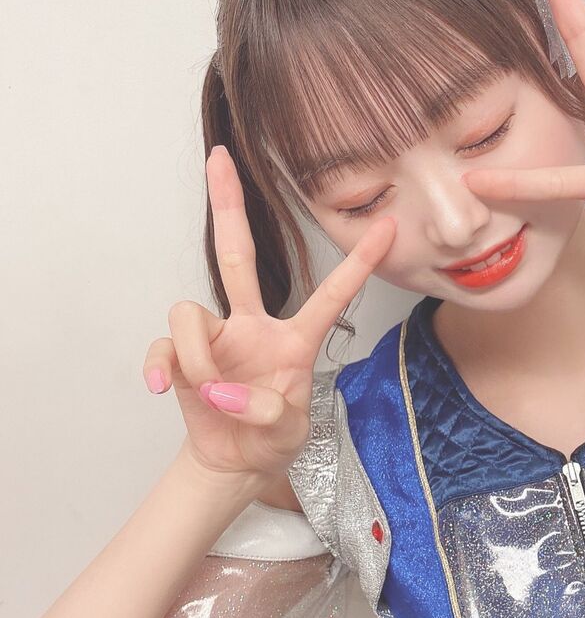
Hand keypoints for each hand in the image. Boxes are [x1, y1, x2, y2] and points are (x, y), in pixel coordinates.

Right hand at [142, 147, 395, 480]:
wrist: (233, 461)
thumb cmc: (270, 440)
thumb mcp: (287, 435)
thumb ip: (269, 413)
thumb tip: (227, 392)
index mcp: (293, 342)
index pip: (329, 296)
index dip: (358, 264)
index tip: (388, 228)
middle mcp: (252, 327)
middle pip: (235, 255)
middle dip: (228, 205)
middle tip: (219, 156)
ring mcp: (214, 338)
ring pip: (189, 313)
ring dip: (198, 359)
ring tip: (212, 398)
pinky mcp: (181, 356)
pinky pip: (162, 346)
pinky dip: (162, 367)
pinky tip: (164, 389)